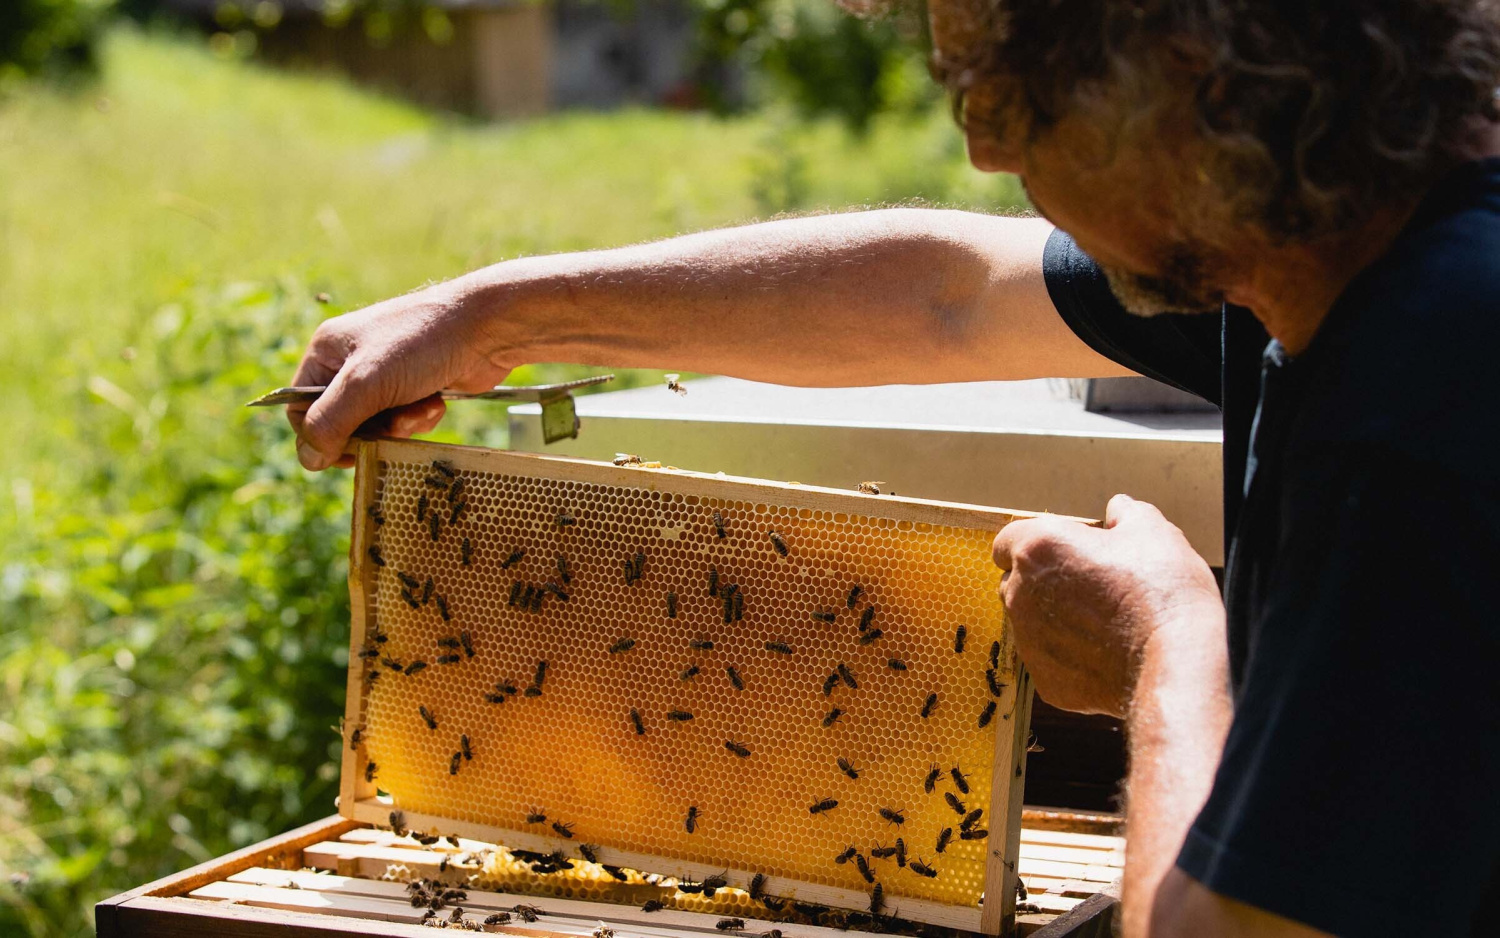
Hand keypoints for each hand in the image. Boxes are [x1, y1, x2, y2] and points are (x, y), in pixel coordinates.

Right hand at [287, 283, 511, 469]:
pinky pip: (403, 422)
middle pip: (340, 424)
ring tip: (420, 407)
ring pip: (375, 427)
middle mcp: (351, 362)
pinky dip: (419, 419)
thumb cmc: (422, 344)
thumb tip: (308, 460)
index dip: (321, 435)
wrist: (488, 329)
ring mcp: (385, 375)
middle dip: (370, 431)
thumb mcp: (366, 383)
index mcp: (327, 351)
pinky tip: (436, 402)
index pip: (300, 410)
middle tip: (392, 426)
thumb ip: (330, 421)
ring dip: (399, 426)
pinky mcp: (415, 388)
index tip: (348, 448)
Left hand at [991, 494, 1222, 716]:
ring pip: (1031, 624)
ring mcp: (1029, 641)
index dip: (1037, 543)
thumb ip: (1126, 514)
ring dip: (1055, 620)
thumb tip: (1118, 509)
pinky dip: (1070, 657)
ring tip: (1104, 622)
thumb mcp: (1153, 532)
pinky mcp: (1045, 680)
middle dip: (1042, 582)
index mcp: (1037, 549)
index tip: (1068, 550)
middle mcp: (1020, 594)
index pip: (1008, 540)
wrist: (1174, 663)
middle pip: (1015, 582)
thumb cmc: (1161, 590)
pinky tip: (1107, 654)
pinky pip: (1050, 661)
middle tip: (1090, 585)